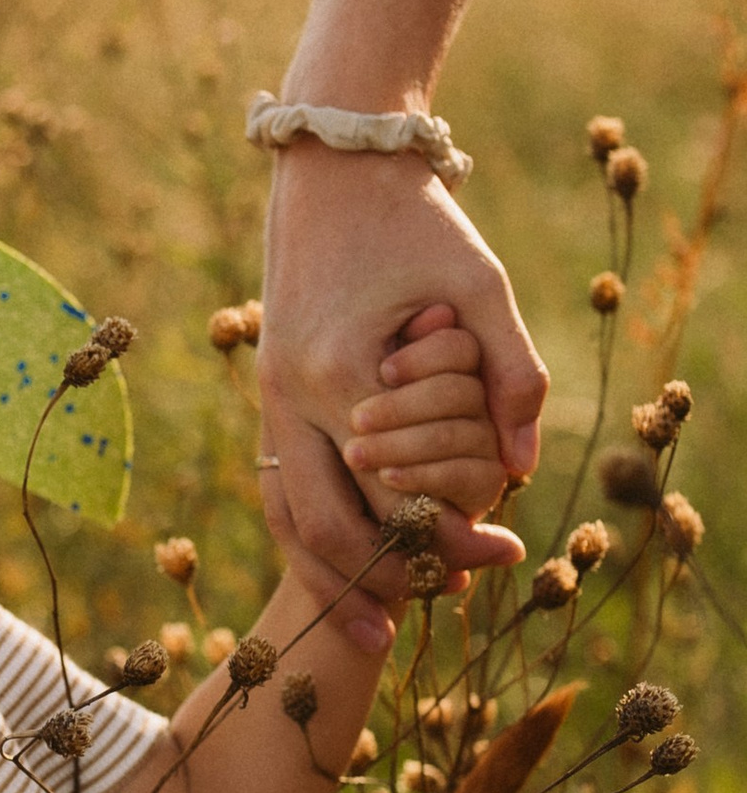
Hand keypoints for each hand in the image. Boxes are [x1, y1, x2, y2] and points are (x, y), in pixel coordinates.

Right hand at [257, 148, 541, 653]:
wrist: (332, 168)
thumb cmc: (416, 222)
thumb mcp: (481, 285)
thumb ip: (511, 373)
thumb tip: (524, 467)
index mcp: (343, 374)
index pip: (396, 493)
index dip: (453, 539)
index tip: (505, 554)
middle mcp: (292, 398)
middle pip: (331, 528)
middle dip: (390, 579)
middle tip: (452, 600)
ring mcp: (270, 399)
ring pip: (288, 520)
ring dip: (336, 578)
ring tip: (382, 624)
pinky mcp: (269, 394)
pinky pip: (280, 489)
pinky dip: (313, 536)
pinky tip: (350, 564)